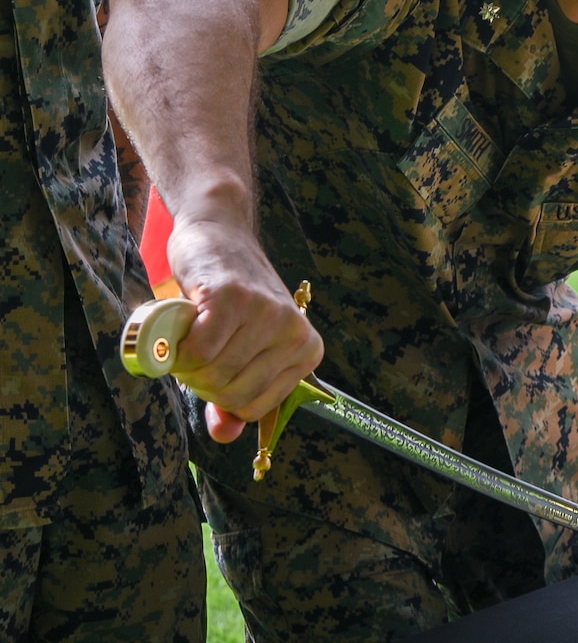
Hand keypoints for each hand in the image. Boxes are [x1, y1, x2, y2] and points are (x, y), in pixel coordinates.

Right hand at [163, 216, 323, 441]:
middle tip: (197, 350)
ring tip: (190, 335)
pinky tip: (182, 326)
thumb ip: (233, 397)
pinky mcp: (233, 297)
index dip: (221, 395)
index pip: (252, 408)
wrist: (219, 236)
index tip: (216, 365)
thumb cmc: (230, 301)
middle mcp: (295, 332)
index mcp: (306, 351)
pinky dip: (177, 349)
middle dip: (201, 381)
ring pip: (212, 375)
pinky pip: (197, 352)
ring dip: (186, 365)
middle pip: (231, 394)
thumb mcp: (241, 350)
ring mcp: (267, 313)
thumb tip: (225, 434)